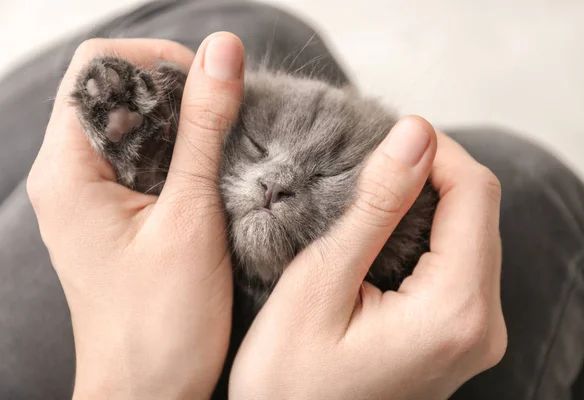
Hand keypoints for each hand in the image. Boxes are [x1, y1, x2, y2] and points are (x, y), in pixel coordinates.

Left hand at [27, 33, 244, 398]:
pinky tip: (213, 176)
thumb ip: (204, 130)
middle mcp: (69, 175)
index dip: (156, 62)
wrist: (147, 393)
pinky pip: (144, 159)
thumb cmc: (162, 325)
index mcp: (69, 171)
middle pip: (118, 92)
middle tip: (226, 121)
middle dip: (177, 93)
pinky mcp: (114, 213)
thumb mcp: (191, 218)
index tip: (209, 85)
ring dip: (184, 125)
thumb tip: (221, 53)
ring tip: (225, 151)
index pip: (99, 69)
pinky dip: (182, 154)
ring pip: (136, 125)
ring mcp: (90, 195)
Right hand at [229, 117, 506, 398]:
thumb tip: (414, 135)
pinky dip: (428, 229)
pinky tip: (386, 225)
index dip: (434, 148)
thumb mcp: (320, 285)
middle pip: (479, 209)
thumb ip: (375, 208)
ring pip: (471, 231)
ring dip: (428, 196)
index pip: (474, 192)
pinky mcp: (458, 334)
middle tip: (371, 157)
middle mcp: (481, 324)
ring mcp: (475, 333)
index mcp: (454, 310)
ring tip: (372, 187)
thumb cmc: (288, 381)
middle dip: (430, 169)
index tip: (384, 134)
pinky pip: (460, 261)